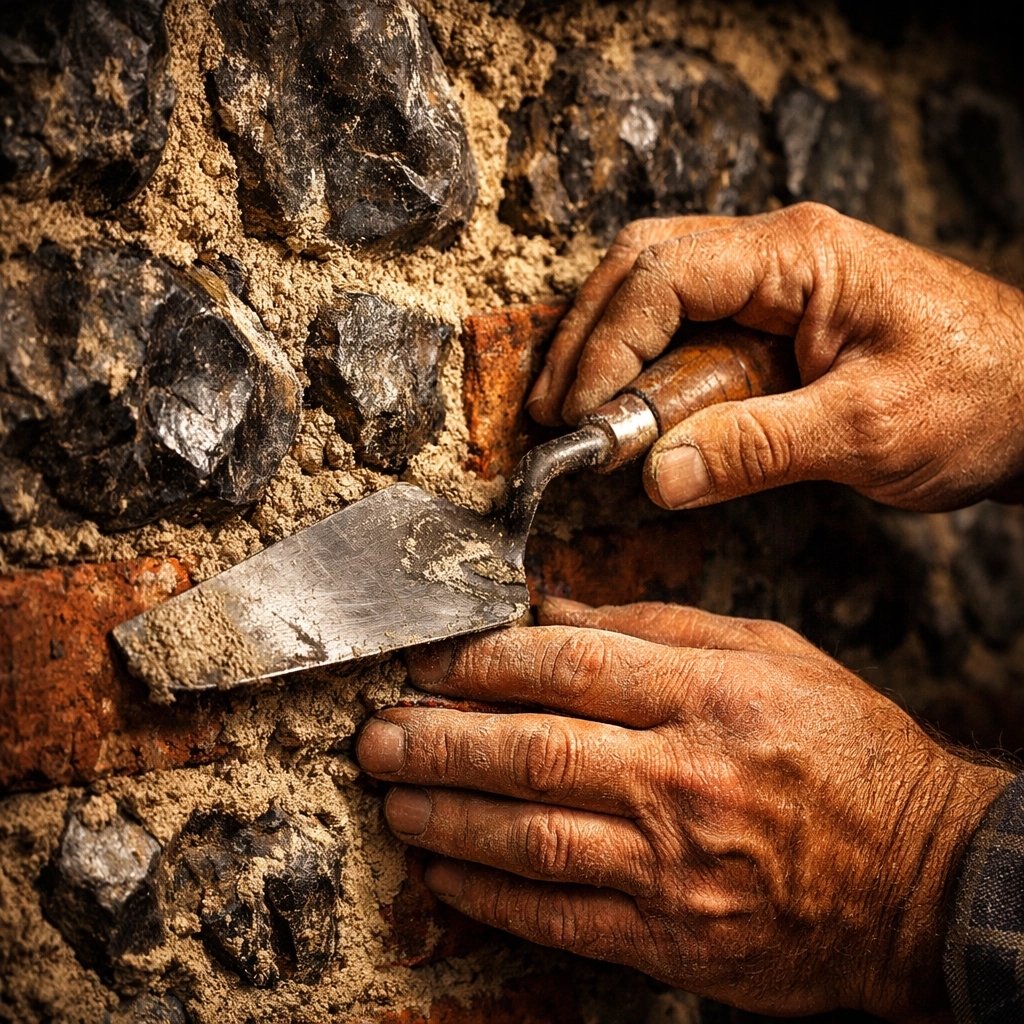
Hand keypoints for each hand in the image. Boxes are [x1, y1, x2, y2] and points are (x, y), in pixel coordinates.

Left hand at [357, 598, 1011, 1020]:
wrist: (919, 874)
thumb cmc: (844, 748)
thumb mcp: (766, 654)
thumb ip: (657, 624)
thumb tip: (551, 610)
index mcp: (710, 693)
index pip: (567, 666)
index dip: (480, 662)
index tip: (429, 662)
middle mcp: (685, 776)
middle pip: (531, 750)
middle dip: (437, 739)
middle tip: (378, 732)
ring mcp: (676, 865)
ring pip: (531, 835)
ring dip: (446, 815)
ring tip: (392, 794)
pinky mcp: (673, 938)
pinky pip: (560, 917)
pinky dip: (491, 896)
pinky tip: (443, 873)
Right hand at [526, 204, 1023, 512]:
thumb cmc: (980, 397)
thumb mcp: (869, 431)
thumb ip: (758, 449)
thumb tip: (656, 476)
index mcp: (800, 254)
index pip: (665, 274)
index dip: (606, 343)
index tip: (577, 412)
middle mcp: (776, 251)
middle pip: (642, 265)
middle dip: (586, 336)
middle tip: (553, 410)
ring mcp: (772, 280)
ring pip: (654, 289)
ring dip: (606, 348)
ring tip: (574, 413)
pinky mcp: (771, 317)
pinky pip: (685, 325)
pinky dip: (642, 364)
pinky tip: (625, 405)